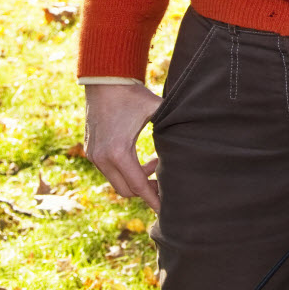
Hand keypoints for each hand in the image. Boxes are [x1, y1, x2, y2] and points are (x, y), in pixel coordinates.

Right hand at [84, 83, 163, 211]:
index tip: (165, 210)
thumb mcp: (156, 108)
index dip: (153, 199)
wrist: (104, 79)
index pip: (138, 186)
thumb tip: (197, 132)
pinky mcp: (91, 150)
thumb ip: (174, 123)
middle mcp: (102, 158)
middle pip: (126, 190)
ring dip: (136, 178)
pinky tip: (141, 159)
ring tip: (156, 164)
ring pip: (117, 181)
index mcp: (118, 152)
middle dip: (146, 191)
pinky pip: (109, 171)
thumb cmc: (133, 94)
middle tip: (165, 183)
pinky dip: (125, 171)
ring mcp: (94, 155)